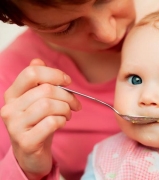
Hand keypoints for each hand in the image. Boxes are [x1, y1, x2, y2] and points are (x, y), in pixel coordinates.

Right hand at [0, 59, 80, 179]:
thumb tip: (38, 61)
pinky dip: (62, 121)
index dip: (54, 74)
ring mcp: (15, 126)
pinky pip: (51, 122)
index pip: (32, 73)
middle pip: (46, 90)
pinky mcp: (26, 141)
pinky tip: (61, 123)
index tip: (67, 82)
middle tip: (75, 104)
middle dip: (68, 96)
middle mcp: (10, 108)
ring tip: (68, 114)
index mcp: (13, 94)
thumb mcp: (37, 101)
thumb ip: (38, 81)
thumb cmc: (38, 123)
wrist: (31, 153)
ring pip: (49, 105)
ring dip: (66, 109)